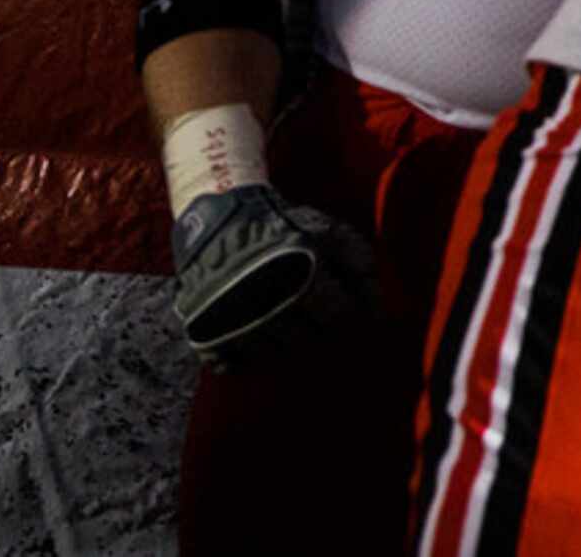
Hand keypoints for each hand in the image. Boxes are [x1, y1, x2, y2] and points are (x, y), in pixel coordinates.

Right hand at [169, 184, 375, 364]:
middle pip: (306, 339)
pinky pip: (229, 363)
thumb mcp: (328, 230)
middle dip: (315, 330)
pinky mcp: (201, 329)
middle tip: (313, 316)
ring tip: (284, 320)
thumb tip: (379, 308)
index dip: (348, 315)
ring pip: (271, 353)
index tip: (346, 312)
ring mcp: (230, 317)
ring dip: (281, 341)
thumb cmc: (283, 225)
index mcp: (300, 271)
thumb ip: (360, 261)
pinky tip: (252, 337)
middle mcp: (265, 298)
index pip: (339, 315)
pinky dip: (242, 357)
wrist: (221, 216)